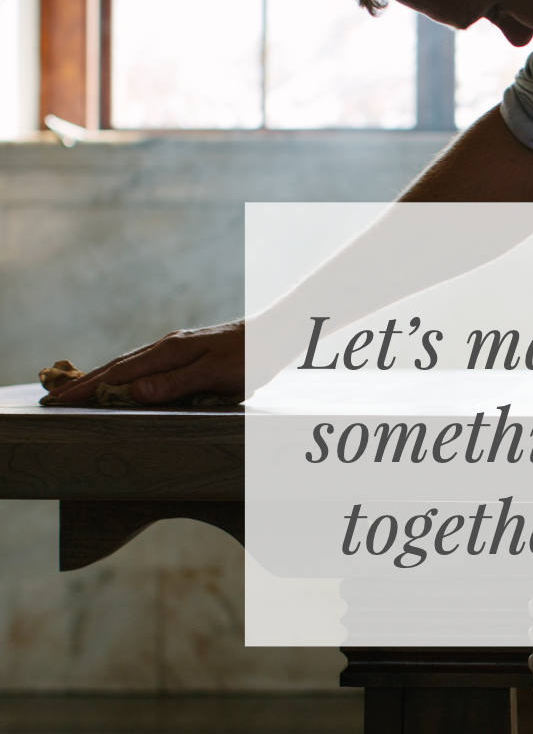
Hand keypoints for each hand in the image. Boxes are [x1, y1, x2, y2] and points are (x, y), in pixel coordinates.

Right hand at [52, 321, 244, 405]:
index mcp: (169, 353)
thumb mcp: (214, 375)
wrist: (276, 333)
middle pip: (118, 367)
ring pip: (130, 365)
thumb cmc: (250, 358)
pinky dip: (126, 375)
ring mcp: (177, 348)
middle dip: (86, 383)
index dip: (88, 388)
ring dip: (103, 378)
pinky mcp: (187, 351)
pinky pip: (146, 365)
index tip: (60, 400)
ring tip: (79, 391)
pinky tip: (126, 382)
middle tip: (55, 398)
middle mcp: (167, 347)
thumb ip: (174, 384)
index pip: (119, 374)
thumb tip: (132, 392)